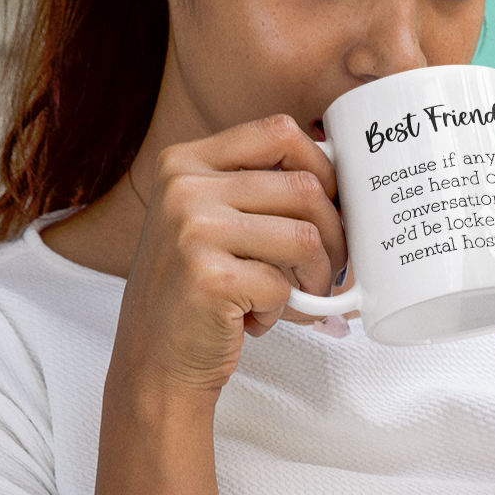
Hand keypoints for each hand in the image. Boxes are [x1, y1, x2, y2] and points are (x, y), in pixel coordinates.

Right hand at [112, 115, 345, 404]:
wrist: (152, 361)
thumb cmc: (195, 291)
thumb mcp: (208, 220)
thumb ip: (256, 189)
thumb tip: (342, 175)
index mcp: (185, 162)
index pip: (279, 132)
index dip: (322, 166)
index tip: (332, 201)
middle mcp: (184, 188)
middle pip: (304, 188)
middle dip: (334, 235)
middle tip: (329, 267)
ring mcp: (192, 230)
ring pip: (305, 238)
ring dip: (317, 277)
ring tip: (298, 296)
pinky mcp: (209, 278)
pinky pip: (285, 285)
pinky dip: (285, 309)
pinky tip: (256, 317)